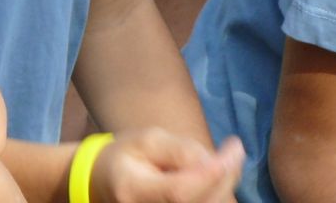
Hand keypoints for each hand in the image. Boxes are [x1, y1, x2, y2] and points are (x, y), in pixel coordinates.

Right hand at [91, 129, 244, 202]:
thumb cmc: (126, 156)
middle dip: (226, 175)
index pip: (180, 192)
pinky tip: (215, 179)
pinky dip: (216, 196)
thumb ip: (181, 150)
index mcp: (134, 191)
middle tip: (233, 150)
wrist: (102, 184)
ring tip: (222, 162)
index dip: (213, 172)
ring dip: (224, 186)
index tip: (234, 146)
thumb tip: (213, 160)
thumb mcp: (148, 140)